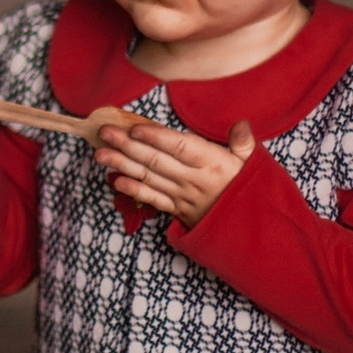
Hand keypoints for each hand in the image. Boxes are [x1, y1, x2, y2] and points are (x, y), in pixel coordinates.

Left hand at [96, 118, 255, 226]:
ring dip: (122, 165)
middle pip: (157, 160)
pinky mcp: (176, 210)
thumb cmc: (245, 187)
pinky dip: (134, 190)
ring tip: (100, 154)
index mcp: (212, 163)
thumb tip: (241, 125)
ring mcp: (182, 196)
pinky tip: (115, 181)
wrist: (247, 227)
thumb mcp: (251, 163)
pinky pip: (153, 199)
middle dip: (128, 145)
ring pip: (149, 178)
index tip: (135, 128)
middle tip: (104, 132)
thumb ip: (243, 143)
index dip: (157, 138)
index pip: (181, 148)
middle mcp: (193, 180)